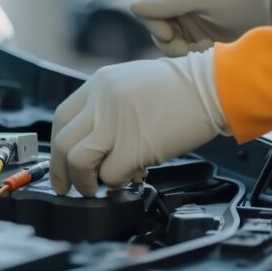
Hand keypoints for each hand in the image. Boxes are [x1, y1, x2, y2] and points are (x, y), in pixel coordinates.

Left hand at [50, 50, 229, 195]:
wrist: (215, 86)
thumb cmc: (184, 87)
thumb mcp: (132, 83)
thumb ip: (106, 107)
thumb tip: (92, 139)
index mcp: (99, 84)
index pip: (61, 118)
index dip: (56, 146)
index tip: (58, 162)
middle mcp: (102, 102)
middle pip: (62, 142)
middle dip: (60, 171)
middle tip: (67, 186)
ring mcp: (116, 123)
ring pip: (77, 161)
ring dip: (83, 181)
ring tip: (94, 188)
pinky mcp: (134, 146)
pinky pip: (110, 174)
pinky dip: (114, 183)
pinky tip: (125, 179)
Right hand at [130, 0, 271, 56]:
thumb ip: (168, 2)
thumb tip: (133, 7)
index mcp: (178, 2)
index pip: (150, 18)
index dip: (156, 29)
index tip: (172, 34)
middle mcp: (183, 18)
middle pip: (161, 39)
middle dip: (175, 46)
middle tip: (198, 46)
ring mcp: (196, 34)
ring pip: (176, 52)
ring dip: (189, 54)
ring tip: (210, 48)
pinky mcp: (210, 49)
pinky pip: (193, 61)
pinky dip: (200, 61)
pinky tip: (216, 54)